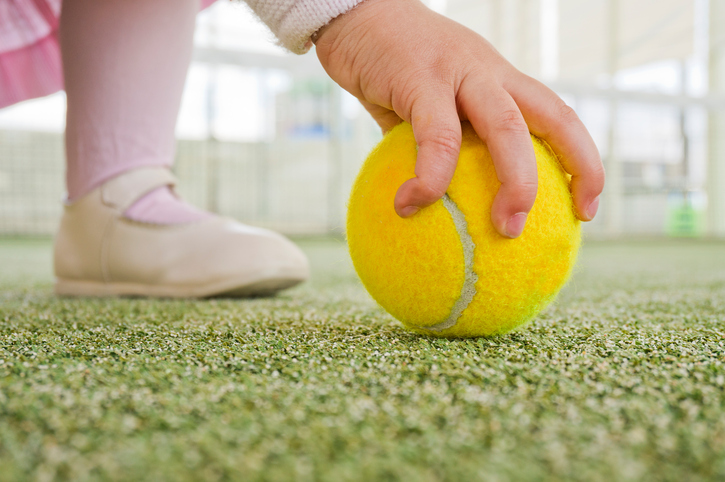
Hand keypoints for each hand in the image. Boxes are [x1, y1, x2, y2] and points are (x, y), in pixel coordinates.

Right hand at [314, 0, 603, 237]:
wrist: (352, 11)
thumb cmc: (388, 64)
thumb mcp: (421, 104)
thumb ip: (435, 143)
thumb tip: (437, 199)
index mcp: (497, 79)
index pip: (556, 116)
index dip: (581, 161)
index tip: (585, 207)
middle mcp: (489, 72)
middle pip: (552, 118)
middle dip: (573, 171)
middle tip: (568, 222)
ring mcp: (460, 71)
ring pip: (507, 127)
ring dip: (516, 182)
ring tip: (505, 228)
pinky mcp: (421, 77)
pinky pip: (436, 136)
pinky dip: (430, 177)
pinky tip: (410, 204)